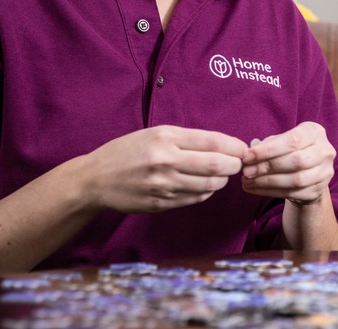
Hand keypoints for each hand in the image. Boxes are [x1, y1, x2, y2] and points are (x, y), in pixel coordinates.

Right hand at [79, 125, 246, 213]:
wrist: (94, 179)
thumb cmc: (127, 151)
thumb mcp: (154, 134)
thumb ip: (187, 139)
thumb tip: (223, 145)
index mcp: (165, 137)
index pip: (213, 142)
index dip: (234, 146)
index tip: (242, 148)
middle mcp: (165, 160)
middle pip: (216, 165)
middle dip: (234, 165)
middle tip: (237, 163)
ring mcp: (162, 185)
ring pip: (208, 185)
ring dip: (221, 181)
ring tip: (222, 175)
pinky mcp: (160, 204)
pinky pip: (194, 199)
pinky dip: (206, 193)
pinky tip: (204, 186)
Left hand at [241, 122, 336, 205]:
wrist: (308, 172)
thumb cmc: (290, 151)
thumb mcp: (282, 141)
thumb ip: (268, 145)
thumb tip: (249, 155)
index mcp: (315, 132)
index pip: (293, 141)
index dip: (269, 149)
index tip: (248, 156)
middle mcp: (325, 151)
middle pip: (297, 161)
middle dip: (268, 167)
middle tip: (247, 171)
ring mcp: (325, 172)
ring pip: (296, 180)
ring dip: (268, 182)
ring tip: (248, 182)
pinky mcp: (318, 190)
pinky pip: (293, 193)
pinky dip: (270, 192)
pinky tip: (255, 189)